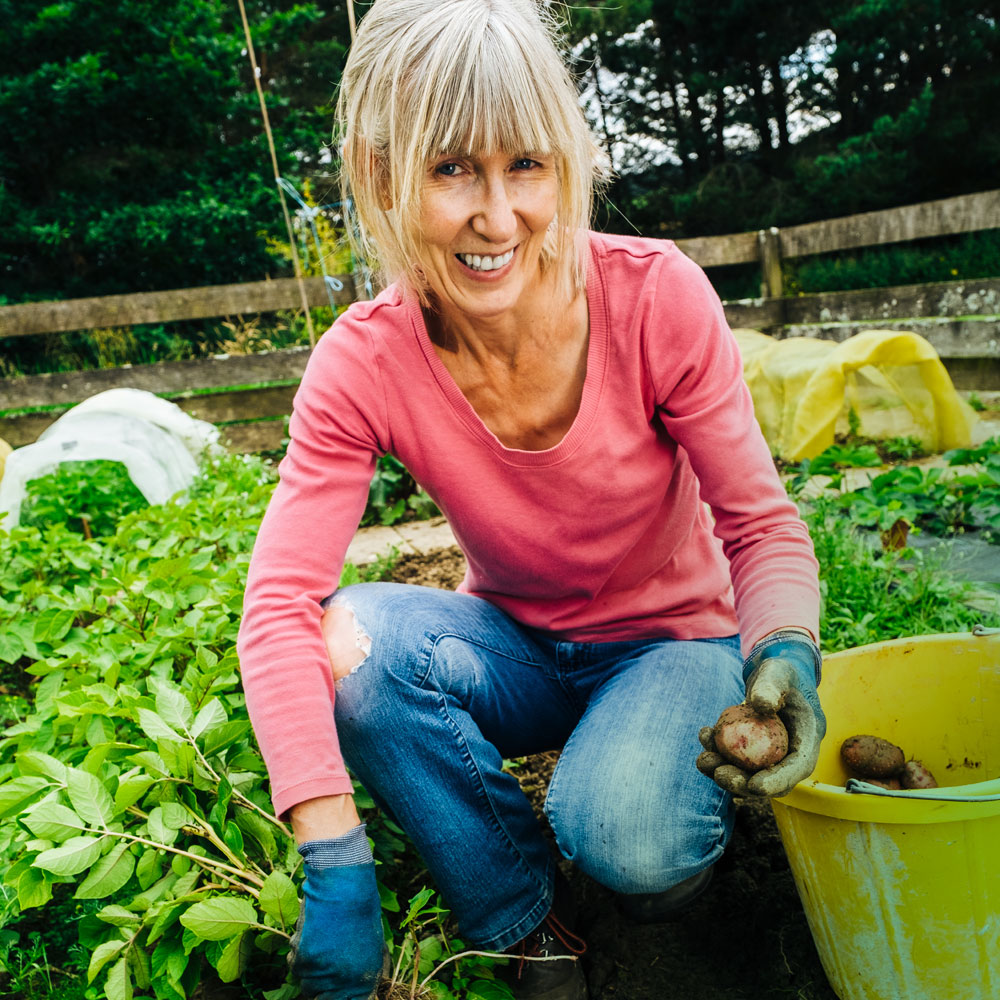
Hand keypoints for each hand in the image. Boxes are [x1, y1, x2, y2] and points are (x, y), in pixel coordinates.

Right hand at [290, 829, 386, 999]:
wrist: (344, 885)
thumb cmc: (361, 911)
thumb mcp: (372, 946)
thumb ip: (363, 973)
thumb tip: (360, 990)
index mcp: (364, 980)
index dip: (341, 997)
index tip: (336, 990)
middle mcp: (342, 982)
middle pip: (322, 998)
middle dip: (323, 985)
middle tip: (327, 960)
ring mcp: (321, 972)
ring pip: (306, 984)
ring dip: (311, 970)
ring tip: (323, 942)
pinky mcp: (303, 959)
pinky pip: (295, 966)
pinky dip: (299, 954)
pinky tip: (312, 934)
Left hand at [697, 630, 825, 797]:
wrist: (773, 674)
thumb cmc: (779, 671)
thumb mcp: (776, 672)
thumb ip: (770, 686)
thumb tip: (761, 705)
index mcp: (808, 737)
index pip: (798, 767)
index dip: (778, 781)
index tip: (754, 786)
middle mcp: (792, 751)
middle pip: (771, 779)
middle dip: (744, 783)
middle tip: (718, 774)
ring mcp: (774, 753)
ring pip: (750, 774)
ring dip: (725, 770)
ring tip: (703, 759)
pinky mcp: (756, 750)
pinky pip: (737, 760)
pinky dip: (719, 754)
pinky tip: (704, 737)